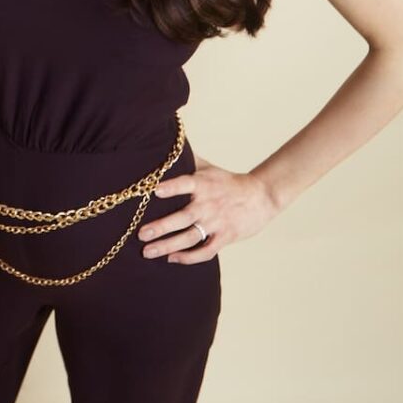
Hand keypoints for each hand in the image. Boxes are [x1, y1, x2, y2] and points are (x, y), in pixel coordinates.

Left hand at [138, 154, 277, 261]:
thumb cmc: (228, 182)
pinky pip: (205, 251)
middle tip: (141, 234)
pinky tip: (172, 259)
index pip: (185, 184)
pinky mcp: (225, 237)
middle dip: (161, 227)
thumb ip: (187, 160)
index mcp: (203, 184)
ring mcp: (217, 222)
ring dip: (168, 246)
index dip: (171, 187)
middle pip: (182, 217)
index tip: (155, 190)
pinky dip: (189, 258)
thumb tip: (166, 143)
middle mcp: (208, 204)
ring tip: (148, 251)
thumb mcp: (209, 168)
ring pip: (190, 237)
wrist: (261, 196)